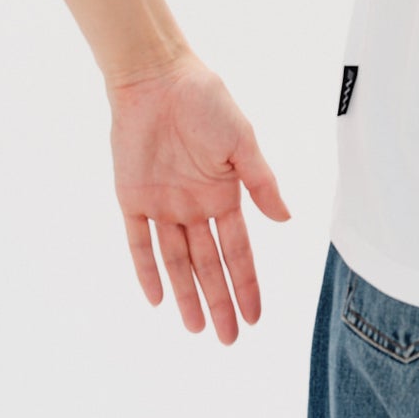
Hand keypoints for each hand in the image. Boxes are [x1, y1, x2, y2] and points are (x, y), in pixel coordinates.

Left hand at [106, 52, 291, 342]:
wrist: (158, 78)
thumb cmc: (206, 101)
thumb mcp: (242, 142)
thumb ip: (261, 182)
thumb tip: (286, 220)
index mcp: (224, 194)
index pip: (238, 251)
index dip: (247, 284)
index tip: (255, 317)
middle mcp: (195, 207)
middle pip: (209, 265)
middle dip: (220, 301)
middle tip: (228, 339)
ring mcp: (163, 206)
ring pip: (176, 262)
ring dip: (186, 295)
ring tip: (196, 328)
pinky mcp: (132, 199)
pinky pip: (138, 243)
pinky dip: (146, 270)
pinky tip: (157, 298)